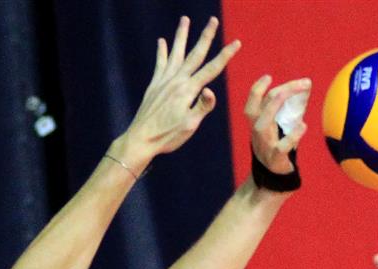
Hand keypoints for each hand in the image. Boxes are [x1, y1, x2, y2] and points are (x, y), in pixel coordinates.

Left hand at [119, 17, 240, 163]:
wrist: (141, 139)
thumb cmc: (168, 135)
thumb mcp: (190, 125)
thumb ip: (202, 106)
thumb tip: (211, 90)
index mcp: (188, 90)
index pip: (211, 69)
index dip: (225, 55)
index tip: (236, 42)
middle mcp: (176, 81)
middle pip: (195, 54)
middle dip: (206, 36)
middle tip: (213, 20)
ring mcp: (164, 81)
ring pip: (176, 53)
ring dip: (181, 35)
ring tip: (185, 19)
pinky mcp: (154, 85)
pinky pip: (159, 64)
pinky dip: (161, 52)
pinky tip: (162, 41)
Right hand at [246, 75, 310, 174]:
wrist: (274, 177)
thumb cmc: (279, 146)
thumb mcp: (283, 125)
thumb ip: (293, 106)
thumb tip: (307, 84)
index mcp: (257, 123)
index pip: (252, 102)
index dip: (257, 88)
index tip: (269, 77)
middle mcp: (257, 133)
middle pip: (261, 107)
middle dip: (281, 92)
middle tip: (304, 82)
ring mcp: (264, 146)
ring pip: (262, 125)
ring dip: (276, 107)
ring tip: (294, 95)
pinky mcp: (275, 159)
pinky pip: (281, 147)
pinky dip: (293, 136)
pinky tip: (303, 126)